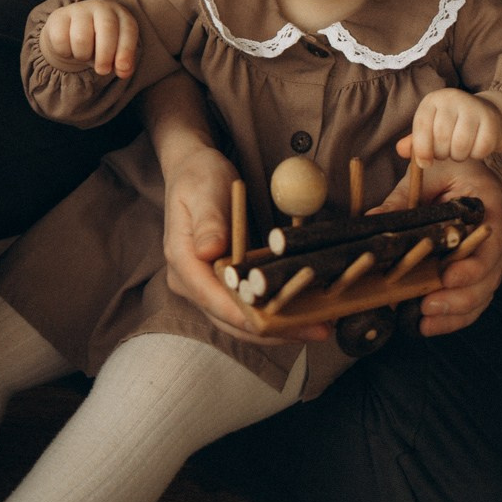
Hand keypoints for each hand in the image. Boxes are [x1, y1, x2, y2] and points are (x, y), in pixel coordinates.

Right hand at [40, 0, 138, 77]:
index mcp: (121, 16)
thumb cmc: (99, 43)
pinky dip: (65, 52)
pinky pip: (61, 40)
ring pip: (81, 38)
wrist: (71, 30)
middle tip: (102, 71)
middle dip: (105, 55)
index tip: (122, 69)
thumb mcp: (115, 52)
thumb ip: (123, 63)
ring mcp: (79, 10)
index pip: (128, 29)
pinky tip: (69, 49)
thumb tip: (124, 72)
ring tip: (84, 55)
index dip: (126, 51)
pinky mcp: (59, 16)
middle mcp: (101, 8)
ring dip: (83, 55)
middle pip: (106, 29)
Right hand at [161, 146, 330, 341]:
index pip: (214, 300)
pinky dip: (276, 313)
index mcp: (183, 262)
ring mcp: (207, 288)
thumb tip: (209, 252)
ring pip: (243, 321)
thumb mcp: (203, 191)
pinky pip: (250, 308)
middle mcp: (192, 283)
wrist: (195, 171)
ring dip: (280, 328)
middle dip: (274, 330)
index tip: (280, 323)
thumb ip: (208, 221)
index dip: (248, 315)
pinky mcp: (224, 286)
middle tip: (317, 331)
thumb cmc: (199, 177)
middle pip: (232, 320)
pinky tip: (305, 314)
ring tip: (319, 328)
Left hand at [370, 157, 501, 337]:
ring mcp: (492, 254)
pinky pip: (474, 297)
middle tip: (429, 306)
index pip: (491, 242)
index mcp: (491, 205)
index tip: (447, 277)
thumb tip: (372, 221)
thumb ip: (403, 197)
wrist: (465, 161)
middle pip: (490, 276)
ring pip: (484, 293)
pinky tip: (429, 325)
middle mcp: (498, 234)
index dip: (472, 265)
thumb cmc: (448, 164)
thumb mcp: (427, 173)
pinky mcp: (480, 268)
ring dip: (456, 312)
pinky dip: (455, 315)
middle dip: (460, 297)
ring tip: (425, 323)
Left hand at [399, 90, 501, 163]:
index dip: (421, 149)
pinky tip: (474, 148)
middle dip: (442, 154)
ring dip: (459, 156)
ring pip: (461, 145)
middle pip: (442, 138)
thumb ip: (415, 141)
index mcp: (433, 100)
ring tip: (459, 151)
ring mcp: (473, 107)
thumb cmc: (451, 124)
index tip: (424, 164)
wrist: (485, 113)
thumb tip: (401, 150)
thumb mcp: (431, 128)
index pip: (422, 126)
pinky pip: (481, 149)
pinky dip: (476, 155)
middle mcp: (452, 98)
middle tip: (446, 154)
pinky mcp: (491, 119)